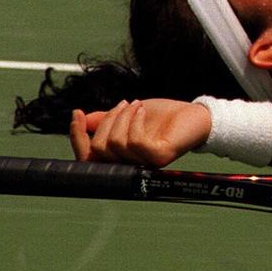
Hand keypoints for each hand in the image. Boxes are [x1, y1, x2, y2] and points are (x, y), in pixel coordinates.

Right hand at [70, 99, 211, 167]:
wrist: (195, 115)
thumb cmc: (163, 117)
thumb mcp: (127, 115)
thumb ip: (105, 121)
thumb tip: (83, 120)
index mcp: (120, 159)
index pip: (88, 157)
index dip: (77, 137)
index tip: (76, 113)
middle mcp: (131, 167)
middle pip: (98, 149)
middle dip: (107, 121)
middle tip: (124, 103)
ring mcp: (145, 164)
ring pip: (114, 144)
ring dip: (122, 117)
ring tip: (137, 104)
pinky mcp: (158, 157)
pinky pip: (134, 140)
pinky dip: (135, 120)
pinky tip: (143, 110)